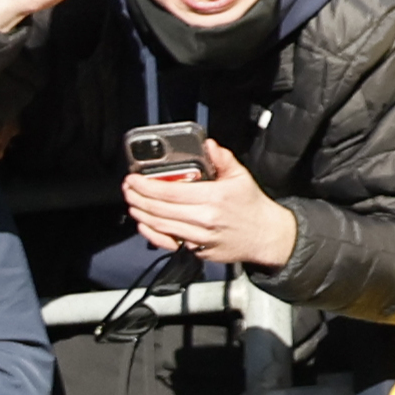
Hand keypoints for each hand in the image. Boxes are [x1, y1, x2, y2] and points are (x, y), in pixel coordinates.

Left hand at [122, 141, 295, 268]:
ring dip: (141, 214)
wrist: (266, 235)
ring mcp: (199, 237)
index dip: (146, 186)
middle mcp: (204, 218)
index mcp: (213, 197)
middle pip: (160, 209)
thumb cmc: (251, 206)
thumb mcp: (240, 177)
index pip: (170, 191)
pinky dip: (152, 234)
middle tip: (127, 189)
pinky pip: (168, 243)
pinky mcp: (198, 250)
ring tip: (132, 203)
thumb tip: (208, 144)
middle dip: (138, 198)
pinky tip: (143, 224)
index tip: (133, 179)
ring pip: (161, 226)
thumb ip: (222, 159)